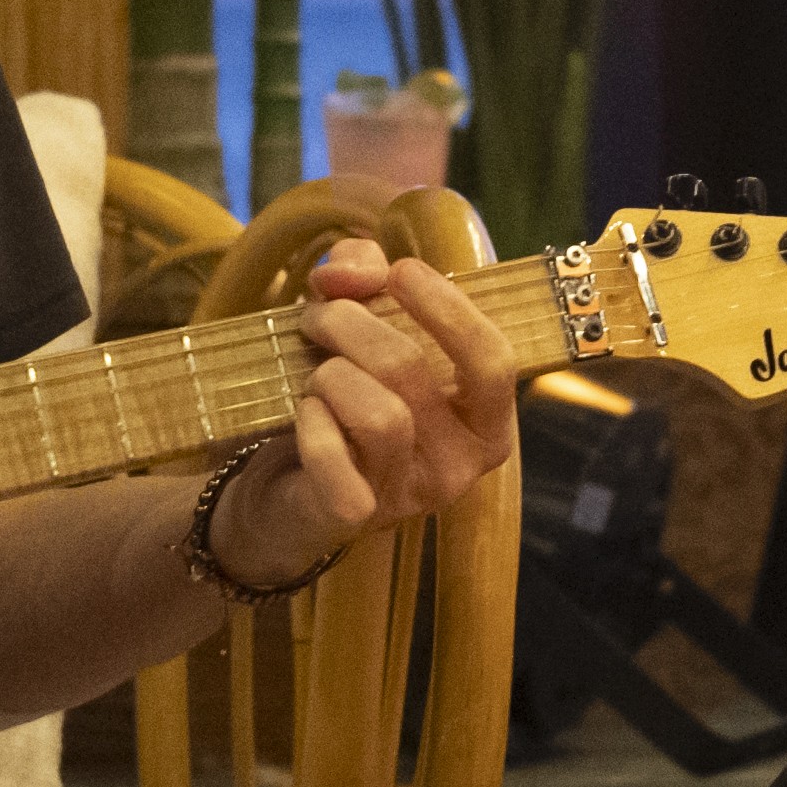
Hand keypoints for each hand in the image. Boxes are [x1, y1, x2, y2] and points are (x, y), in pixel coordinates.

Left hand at [215, 234, 517, 586]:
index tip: (401, 272)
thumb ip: (365, 278)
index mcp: (485, 422)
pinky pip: (333, 455)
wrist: (294, 492)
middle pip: (410, 370)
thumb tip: (351, 269)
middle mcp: (460, 465)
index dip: (448, 307)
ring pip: (378, 412)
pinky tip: (307, 413)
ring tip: (316, 373)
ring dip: (330, 373)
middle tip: (317, 316)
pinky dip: (311, 420)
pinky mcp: (355, 517)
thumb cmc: (349, 400)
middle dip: (349, 323)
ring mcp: (409, 496)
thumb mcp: (365, 328)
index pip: (492, 361)